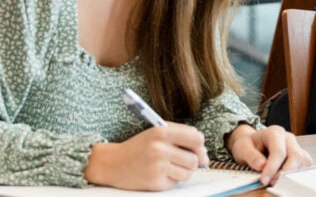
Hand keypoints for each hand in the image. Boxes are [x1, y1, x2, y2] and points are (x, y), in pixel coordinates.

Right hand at [83, 123, 208, 190]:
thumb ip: (181, 136)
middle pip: (195, 159)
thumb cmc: (138, 147)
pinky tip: (159, 174)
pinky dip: (171, 179)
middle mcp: (159, 149)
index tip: (198, 149)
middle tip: (182, 160)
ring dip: (183, 171)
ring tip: (169, 167)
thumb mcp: (156, 132)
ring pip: (188, 173)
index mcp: (161, 132)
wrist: (112, 163)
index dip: (200, 145)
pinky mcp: (155, 183)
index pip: (196, 138)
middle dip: (192, 161)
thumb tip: (204, 154)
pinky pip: (176, 182)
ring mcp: (157, 167)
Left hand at [227, 124, 311, 186]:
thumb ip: (251, 155)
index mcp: (274, 132)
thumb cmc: (249, 145)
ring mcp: (295, 146)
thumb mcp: (242, 147)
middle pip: (296, 155)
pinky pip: (304, 165)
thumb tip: (262, 165)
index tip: (264, 180)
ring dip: (291, 174)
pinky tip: (283, 178)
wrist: (252, 144)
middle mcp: (288, 138)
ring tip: (276, 181)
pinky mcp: (299, 155)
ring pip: (303, 161)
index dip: (272, 167)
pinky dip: (295, 174)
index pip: (279, 151)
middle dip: (285, 172)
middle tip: (272, 182)